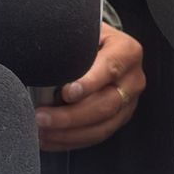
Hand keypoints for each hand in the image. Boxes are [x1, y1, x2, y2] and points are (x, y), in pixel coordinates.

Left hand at [35, 22, 144, 150]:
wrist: (104, 46)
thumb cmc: (88, 38)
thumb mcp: (84, 32)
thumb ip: (72, 43)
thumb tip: (44, 58)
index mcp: (126, 51)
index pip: (110, 69)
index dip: (88, 84)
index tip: (65, 93)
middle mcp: (133, 79)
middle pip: (106, 104)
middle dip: (71, 115)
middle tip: (41, 117)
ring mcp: (129, 103)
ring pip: (102, 126)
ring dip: (68, 134)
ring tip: (41, 132)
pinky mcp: (119, 119)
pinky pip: (97, 136)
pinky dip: (71, 141)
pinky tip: (49, 140)